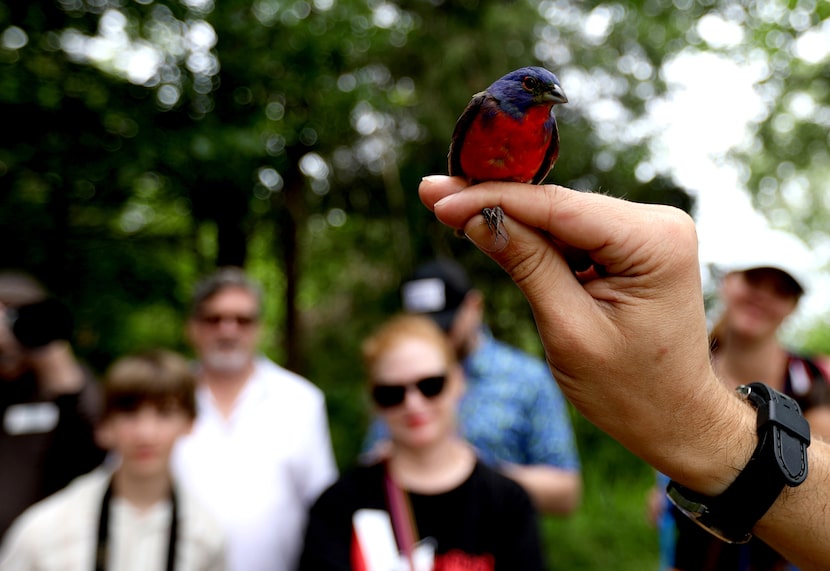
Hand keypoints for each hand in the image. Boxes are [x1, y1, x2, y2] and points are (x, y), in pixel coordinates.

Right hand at [419, 176, 754, 494]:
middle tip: (433, 192)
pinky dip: (532, 237)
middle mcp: (657, 223)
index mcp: (654, 242)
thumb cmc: (629, 389)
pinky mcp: (633, 245)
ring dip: (508, 218)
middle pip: (557, 203)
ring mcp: (647, 231)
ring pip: (560, 215)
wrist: (676, 417)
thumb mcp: (568, 330)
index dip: (491, 197)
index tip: (437, 195)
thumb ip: (525, 264)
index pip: (557, 207)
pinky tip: (491, 230)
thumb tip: (475, 215)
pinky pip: (572, 232)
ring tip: (452, 212)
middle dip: (493, 200)